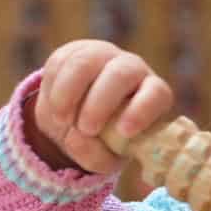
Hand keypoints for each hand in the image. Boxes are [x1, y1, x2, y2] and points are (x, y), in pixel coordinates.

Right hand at [27, 40, 172, 173]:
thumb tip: (77, 137)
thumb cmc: (104, 142)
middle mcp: (132, 69)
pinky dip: (53, 90)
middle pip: (121, 74)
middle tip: (87, 129)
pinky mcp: (74, 52)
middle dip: (100, 103)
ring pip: (85, 63)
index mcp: (152, 95)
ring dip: (69, 94)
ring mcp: (104, 56)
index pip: (156, 93)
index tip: (124, 131)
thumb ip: (95, 155)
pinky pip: (61, 63)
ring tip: (62, 120)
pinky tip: (56, 109)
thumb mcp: (104, 158)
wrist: (78, 120)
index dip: (141, 110)